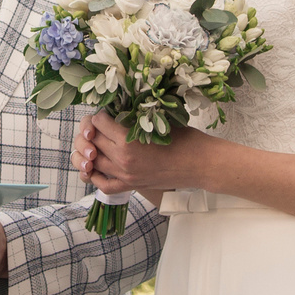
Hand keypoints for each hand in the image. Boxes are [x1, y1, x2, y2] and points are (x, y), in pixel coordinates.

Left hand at [78, 111, 210, 197]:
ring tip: (99, 141)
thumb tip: (118, 109)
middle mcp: (123, 160)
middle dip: (93, 130)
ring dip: (93, 150)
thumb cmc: (185, 139)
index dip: (101, 114)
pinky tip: (96, 165)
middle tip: (101, 125)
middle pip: (93, 141)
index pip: (99, 123)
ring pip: (94, 162)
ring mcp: (126, 176)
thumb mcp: (158, 121)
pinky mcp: (131, 186)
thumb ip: (135, 118)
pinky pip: (103, 184)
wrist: (201, 164)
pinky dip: (95, 175)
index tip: (107, 112)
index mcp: (128, 140)